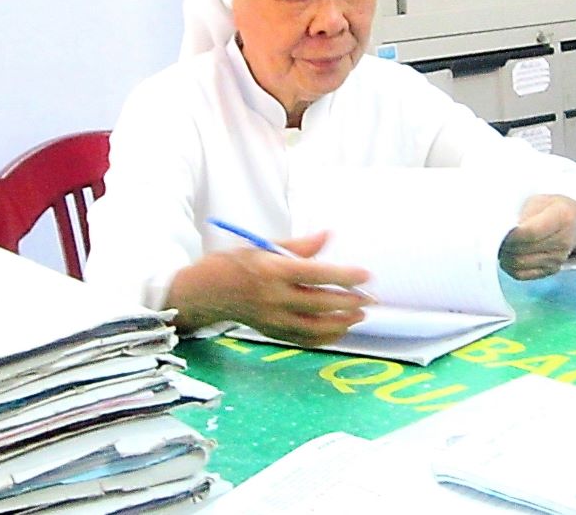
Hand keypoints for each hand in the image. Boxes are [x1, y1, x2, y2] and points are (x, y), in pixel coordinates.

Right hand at [167, 231, 372, 346]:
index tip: (366, 274)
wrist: (205, 291)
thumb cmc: (235, 263)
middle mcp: (273, 297)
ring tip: (359, 315)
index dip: (345, 275)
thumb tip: (328, 236)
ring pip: (315, 327)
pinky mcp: (271, 332)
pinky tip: (340, 329)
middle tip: (370, 298)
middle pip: (320, 303)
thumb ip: (299, 246)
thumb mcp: (262, 245)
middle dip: (350, 301)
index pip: (316, 274)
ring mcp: (272, 319)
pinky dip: (325, 337)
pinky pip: (304, 340)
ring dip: (342, 322)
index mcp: (272, 270)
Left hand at [499, 194, 575, 280]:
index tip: (498, 230)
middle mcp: (563, 241)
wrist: (575, 220)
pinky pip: (523, 274)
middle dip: (504, 245)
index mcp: (562, 217)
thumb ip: (522, 214)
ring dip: (505, 256)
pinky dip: (509, 267)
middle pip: (523, 249)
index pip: (530, 232)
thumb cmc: (551, 208)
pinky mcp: (551, 270)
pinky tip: (506, 256)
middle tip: (493, 238)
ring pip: (520, 263)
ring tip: (499, 245)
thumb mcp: (538, 201)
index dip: (510, 234)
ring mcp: (559, 258)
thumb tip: (501, 230)